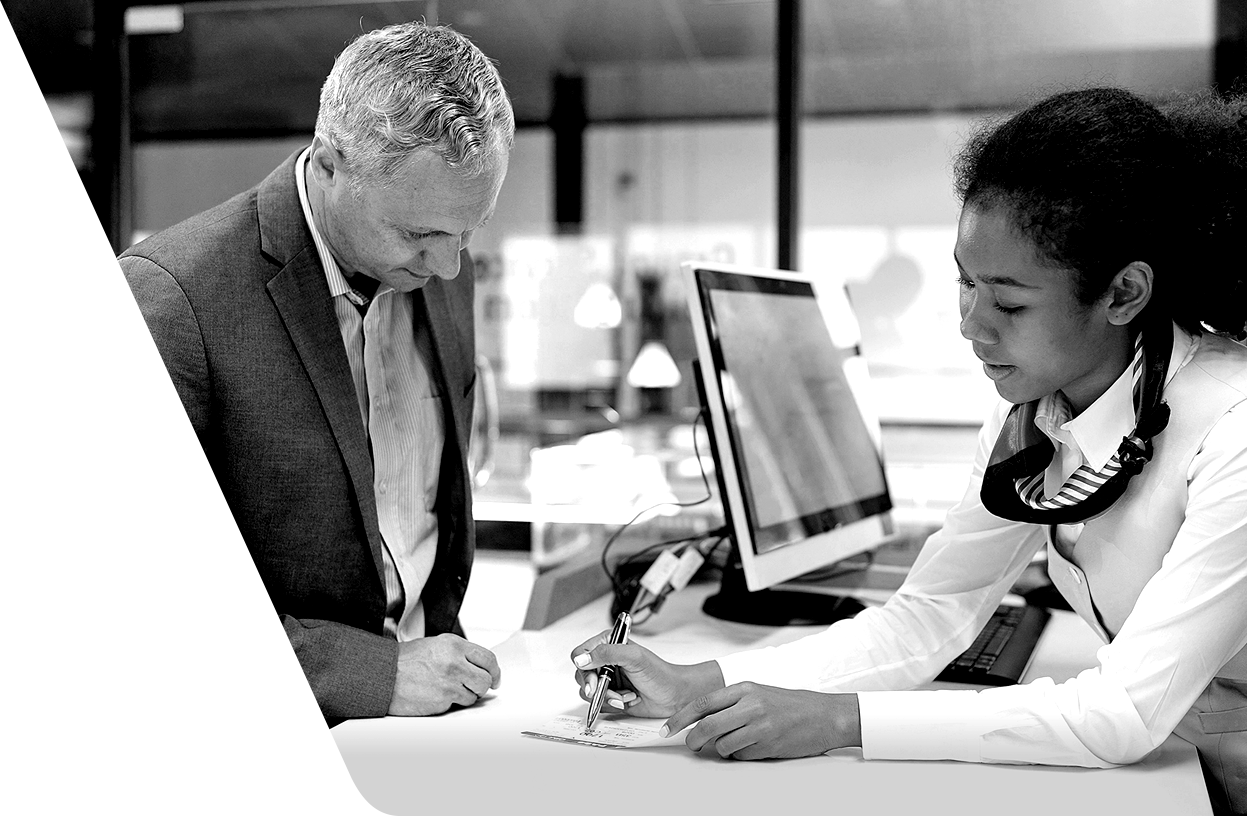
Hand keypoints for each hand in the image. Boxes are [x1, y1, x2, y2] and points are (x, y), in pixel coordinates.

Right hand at [388, 633, 500, 715]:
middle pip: (486, 679)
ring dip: (465, 695)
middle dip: (482, 685)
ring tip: (447, 688)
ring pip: (473, 695)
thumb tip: (479, 666)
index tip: (495, 677)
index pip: (488, 658)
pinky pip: (457, 705)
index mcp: (454, 645)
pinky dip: (450, 702)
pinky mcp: (442, 701)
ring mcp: (449, 683)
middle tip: (475, 687)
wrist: (383, 676)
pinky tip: (436, 694)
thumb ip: (459, 653)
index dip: (495, 670)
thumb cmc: (404, 661)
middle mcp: (455, 662)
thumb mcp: (435, 645)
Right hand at [570, 629, 723, 718]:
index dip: (583, 667)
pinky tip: (626, 701)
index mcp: (608, 644)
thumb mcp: (634, 657)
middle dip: (596, 686)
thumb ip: (607, 653)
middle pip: (581, 674)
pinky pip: (596, 703)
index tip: (594, 679)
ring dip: (605, 696)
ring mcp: (607, 679)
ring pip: (587, 691)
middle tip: (607, 691)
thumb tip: (581, 658)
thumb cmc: (660, 673)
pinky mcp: (609, 696)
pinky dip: (609, 705)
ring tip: (624, 696)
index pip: (580, 653)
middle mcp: (605, 661)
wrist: (674, 696)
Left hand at [661, 683, 860, 759]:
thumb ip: (731, 704)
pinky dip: (742, 755)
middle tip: (692, 746)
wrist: (824, 715)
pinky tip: (755, 746)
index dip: (681, 718)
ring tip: (737, 743)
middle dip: (694, 740)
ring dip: (723, 749)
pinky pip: (742, 756)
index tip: (669, 729)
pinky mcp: (769, 745)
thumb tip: (701, 721)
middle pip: (708, 727)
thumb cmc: (790, 705)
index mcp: (744, 688)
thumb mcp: (758, 693)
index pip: (702, 703)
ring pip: (723, 745)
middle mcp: (750, 705)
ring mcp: (760, 726)